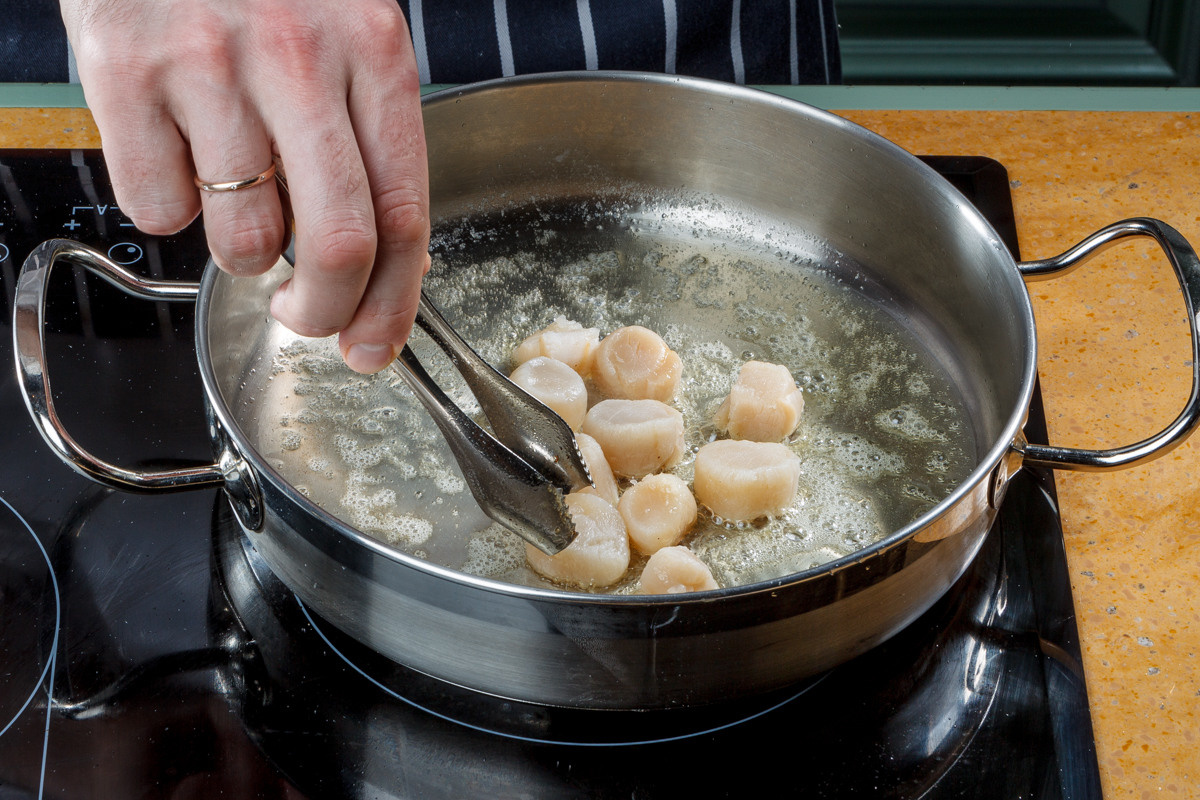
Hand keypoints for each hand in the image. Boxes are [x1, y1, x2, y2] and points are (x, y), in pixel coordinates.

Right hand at [61, 0, 429, 372]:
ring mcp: (210, 65)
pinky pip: (159, 208)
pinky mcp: (126, 71)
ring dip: (244, 253)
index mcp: (373, 52)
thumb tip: (391, 261)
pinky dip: (169, 205)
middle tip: (306, 319)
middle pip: (338, 245)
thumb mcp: (345, 35)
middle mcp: (299, 58)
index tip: (375, 343)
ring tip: (235, 194)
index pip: (405, 214)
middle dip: (325, 312)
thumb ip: (369, 137)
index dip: (394, 302)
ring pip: (246, 240)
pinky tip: (177, 151)